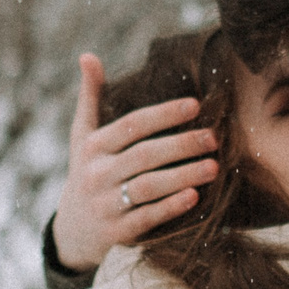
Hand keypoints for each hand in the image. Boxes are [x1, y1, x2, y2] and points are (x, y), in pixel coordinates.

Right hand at [52, 53, 220, 270]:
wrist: (73, 231)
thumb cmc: (88, 173)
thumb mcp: (83, 136)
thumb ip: (91, 97)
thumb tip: (88, 55)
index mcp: (93, 147)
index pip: (131, 126)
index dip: (163, 114)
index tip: (196, 105)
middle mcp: (96, 175)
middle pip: (144, 155)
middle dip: (181, 144)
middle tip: (214, 137)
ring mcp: (106, 205)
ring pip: (148, 187)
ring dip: (183, 176)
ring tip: (214, 167)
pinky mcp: (118, 232)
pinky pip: (147, 218)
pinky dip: (171, 207)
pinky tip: (195, 197)